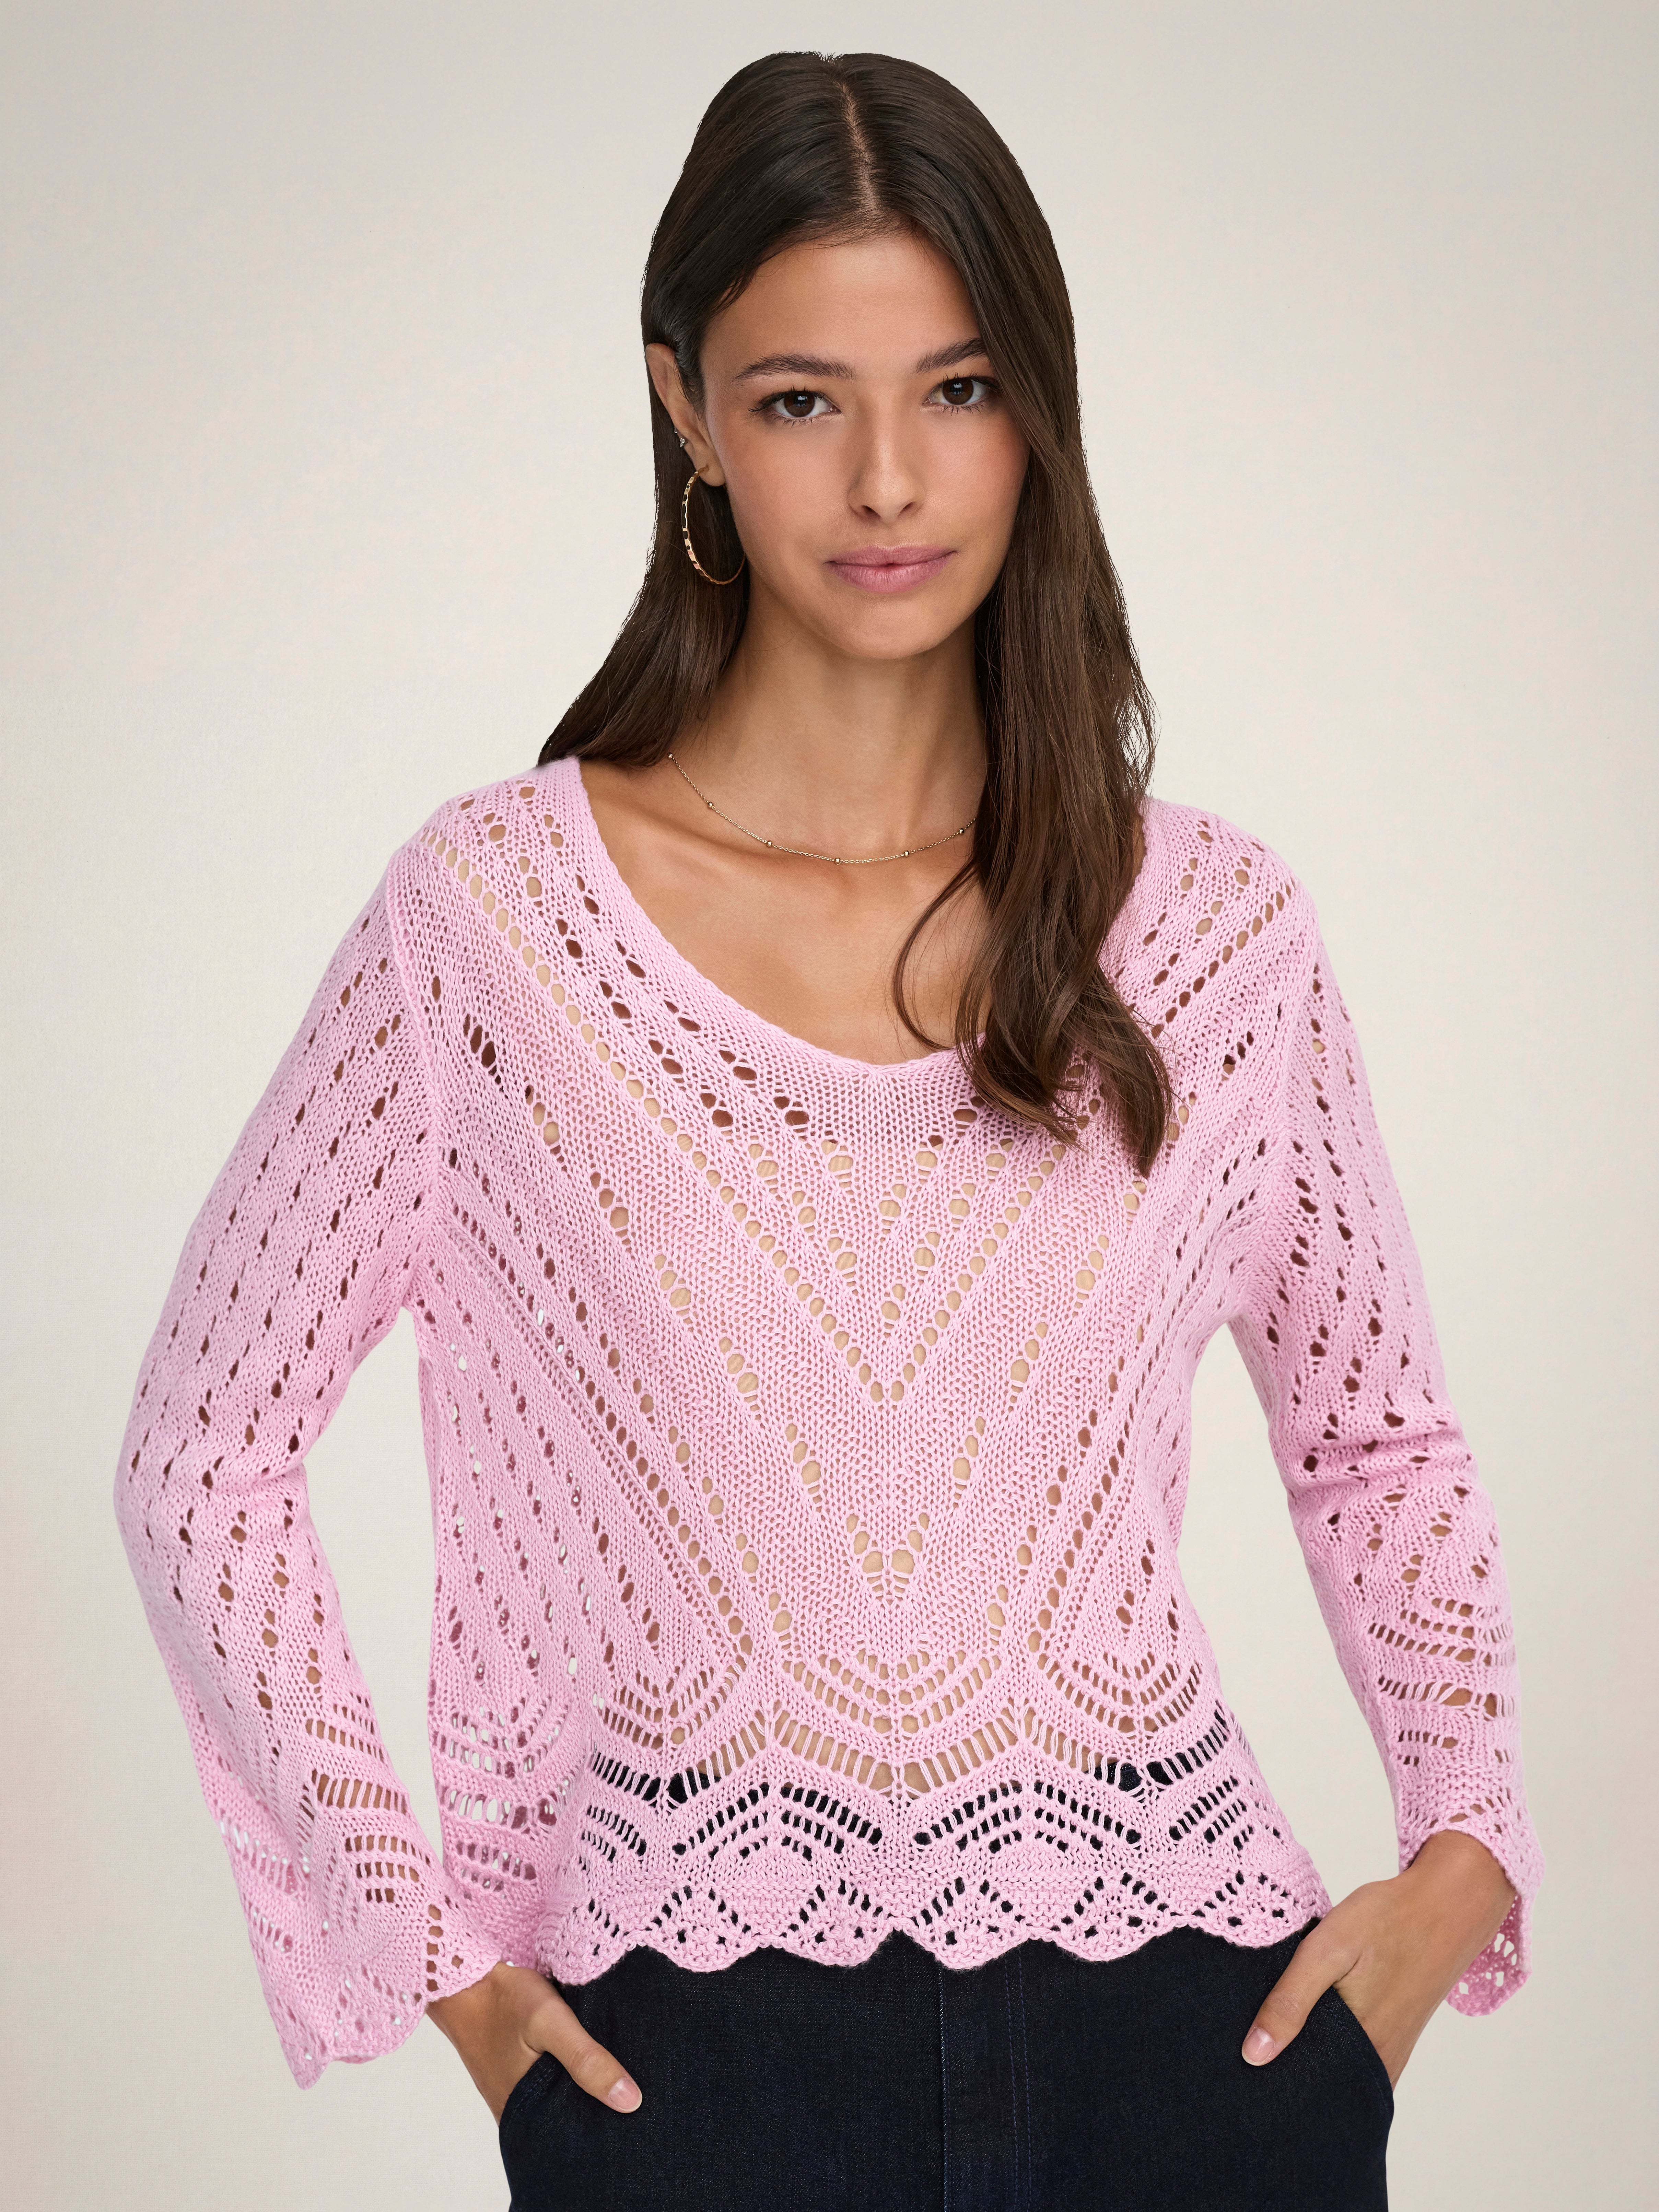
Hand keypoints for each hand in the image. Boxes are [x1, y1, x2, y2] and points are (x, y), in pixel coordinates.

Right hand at [426, 1958, 642, 2122]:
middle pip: (571, 2124)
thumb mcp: (550, 2022)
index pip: (576, 2141)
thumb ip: (586, 2060)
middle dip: (602, 2114)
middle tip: (640, 2100)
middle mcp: (520, 2114)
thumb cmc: (504, 2000)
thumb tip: (631, 2102)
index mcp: (526, 2114)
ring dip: (586, 2093)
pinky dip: (570, 2078)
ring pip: (562, 2104)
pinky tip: (594, 2064)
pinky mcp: (518, 2078)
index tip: (641, 2122)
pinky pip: (550, 2088)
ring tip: (625, 2081)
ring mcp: (517, 2096)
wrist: (465, 1980)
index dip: (608, 2133)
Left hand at [1240, 1831, 1516, 2087]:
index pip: (1305, 2085)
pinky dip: (1332, 2039)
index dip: (1273, 2074)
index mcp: (1361, 2047)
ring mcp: (1392, 2050)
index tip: (1245, 2059)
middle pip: (1322, 2079)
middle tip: (1256, 2036)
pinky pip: (1356, 2053)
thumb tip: (1254, 2054)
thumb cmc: (1387, 1921)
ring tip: (1281, 2022)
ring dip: (1311, 2049)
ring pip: (1339, 2066)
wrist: (1447, 1905)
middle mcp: (1380, 2061)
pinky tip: (1314, 2013)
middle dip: (1289, 2065)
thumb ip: (1291, 2001)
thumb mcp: (1328, 1949)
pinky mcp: (1397, 2034)